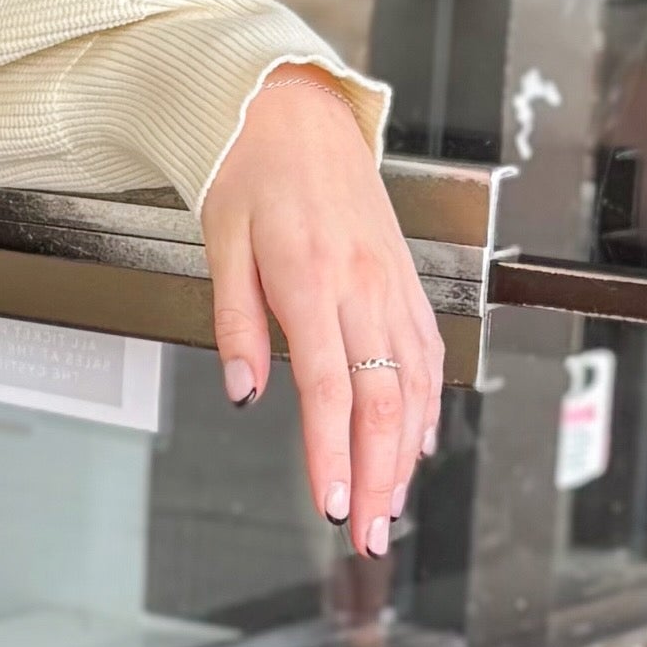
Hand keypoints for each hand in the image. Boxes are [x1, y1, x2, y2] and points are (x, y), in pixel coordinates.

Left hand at [201, 68, 443, 557]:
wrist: (294, 111)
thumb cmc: (250, 172)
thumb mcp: (220, 243)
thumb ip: (235, 321)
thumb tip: (244, 392)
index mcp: (311, 277)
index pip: (327, 387)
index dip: (333, 452)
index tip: (335, 504)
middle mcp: (361, 283)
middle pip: (381, 398)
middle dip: (379, 476)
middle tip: (370, 535)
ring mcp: (390, 281)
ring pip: (414, 382)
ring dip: (406, 453)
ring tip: (394, 508)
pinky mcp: (403, 278)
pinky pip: (425, 351)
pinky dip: (427, 404)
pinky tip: (419, 443)